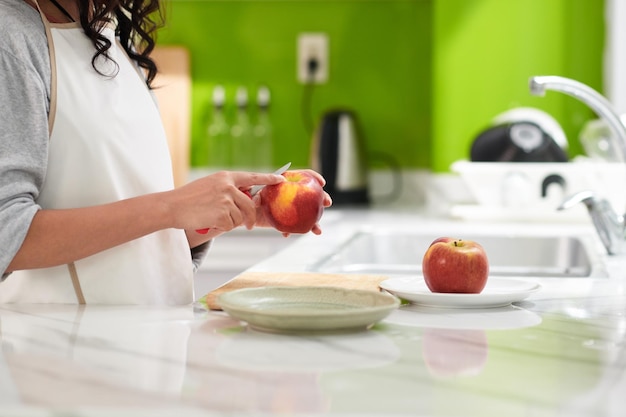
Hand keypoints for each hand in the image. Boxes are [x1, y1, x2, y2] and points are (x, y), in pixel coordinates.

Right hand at [166, 171, 284, 233]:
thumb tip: (246, 198)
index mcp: (225, 177)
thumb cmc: (189, 198)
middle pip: (249, 204)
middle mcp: (228, 186)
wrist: (172, 206)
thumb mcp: (210, 186)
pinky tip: (209, 222)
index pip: (252, 176)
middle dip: (250, 217)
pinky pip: (230, 225)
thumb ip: (228, 189)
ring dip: (230, 222)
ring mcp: (226, 199)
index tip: (281, 179)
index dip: (268, 178)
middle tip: (249, 226)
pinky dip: (221, 227)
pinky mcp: (222, 213)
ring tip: (213, 218)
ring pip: (240, 217)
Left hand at [253, 169, 332, 235]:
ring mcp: (291, 208)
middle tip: (327, 202)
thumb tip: (272, 188)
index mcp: (287, 183)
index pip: (304, 176)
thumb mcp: (256, 190)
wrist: (245, 210)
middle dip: (322, 198)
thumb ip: (262, 190)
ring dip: (314, 223)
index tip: (322, 182)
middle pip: (312, 195)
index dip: (314, 177)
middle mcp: (292, 195)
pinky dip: (291, 231)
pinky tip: (287, 235)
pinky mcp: (285, 220)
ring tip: (318, 230)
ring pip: (307, 214)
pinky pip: (293, 226)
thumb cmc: (250, 195)